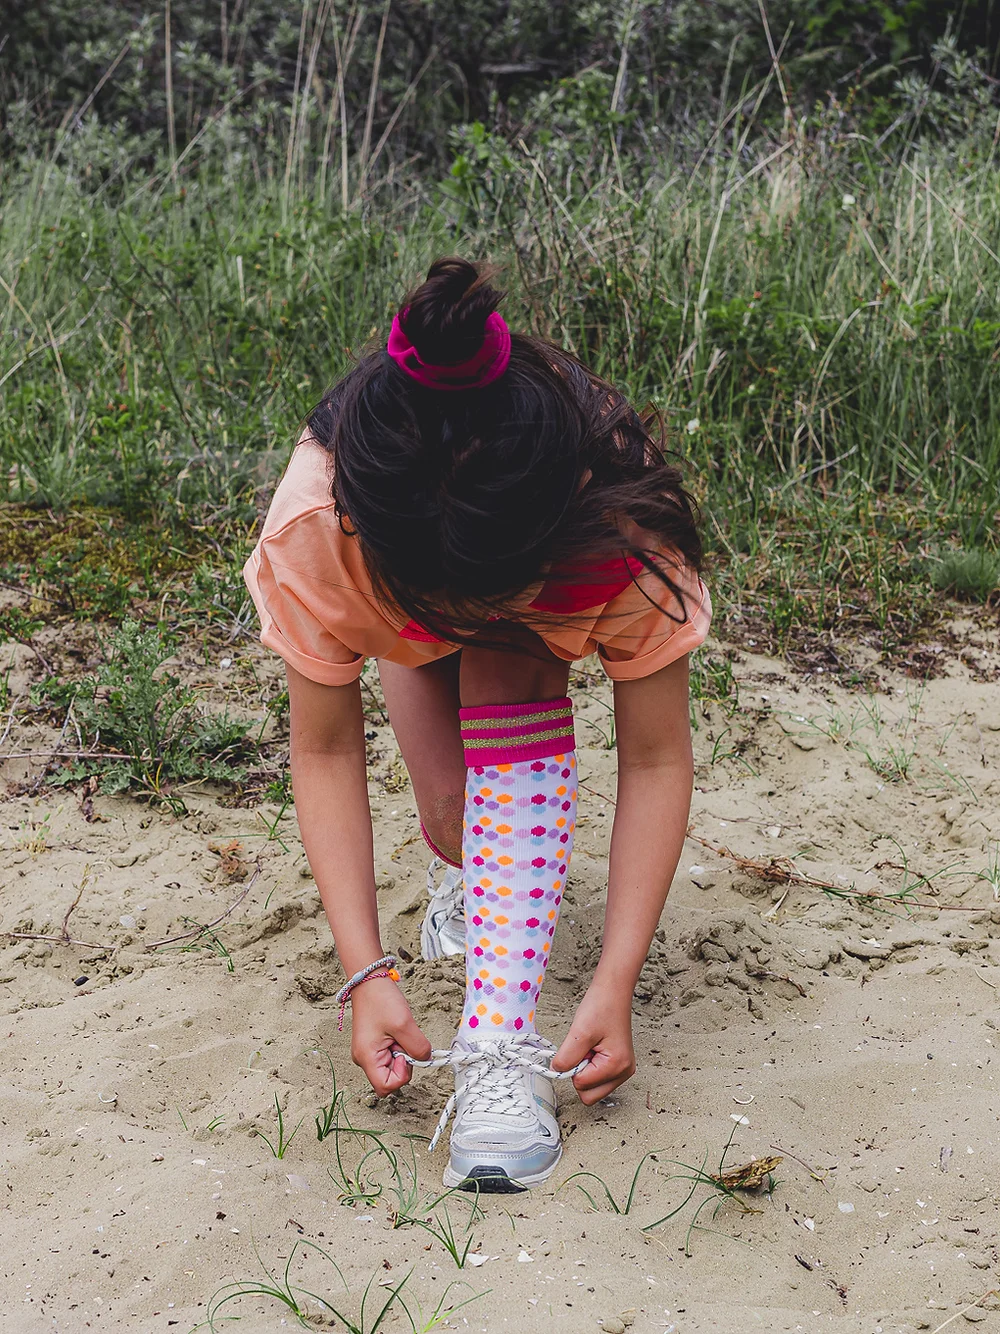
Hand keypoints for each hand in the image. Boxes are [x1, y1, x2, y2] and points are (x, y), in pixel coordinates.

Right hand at [348, 976, 431, 1096]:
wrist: (369, 980)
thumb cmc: (380, 1000)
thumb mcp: (404, 1024)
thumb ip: (418, 1047)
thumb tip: (425, 1059)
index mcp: (366, 1058)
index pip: (386, 1087)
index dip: (402, 1075)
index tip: (406, 1053)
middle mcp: (364, 1059)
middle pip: (390, 1078)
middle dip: (403, 1062)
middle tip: (403, 1039)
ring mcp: (368, 1052)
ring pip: (392, 1066)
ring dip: (402, 1052)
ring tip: (399, 1031)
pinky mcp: (373, 1044)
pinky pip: (390, 1055)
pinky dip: (398, 1045)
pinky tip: (397, 1031)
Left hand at [550, 983, 635, 1105]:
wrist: (613, 991)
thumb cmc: (601, 1007)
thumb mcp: (579, 1033)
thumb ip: (566, 1058)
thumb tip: (556, 1072)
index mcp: (617, 1067)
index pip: (583, 1087)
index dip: (573, 1068)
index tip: (577, 1048)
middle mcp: (624, 1073)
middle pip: (590, 1095)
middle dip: (580, 1074)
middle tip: (583, 1050)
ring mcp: (622, 1070)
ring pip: (593, 1088)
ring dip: (585, 1070)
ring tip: (589, 1047)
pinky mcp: (618, 1065)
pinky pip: (597, 1077)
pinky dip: (590, 1066)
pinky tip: (593, 1048)